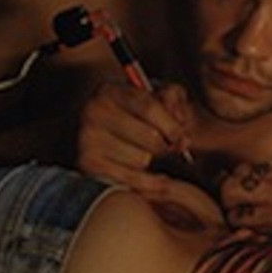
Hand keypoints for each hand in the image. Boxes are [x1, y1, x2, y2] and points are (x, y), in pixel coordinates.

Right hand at [76, 80, 193, 194]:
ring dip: (150, 160)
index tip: (184, 139)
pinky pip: (131, 179)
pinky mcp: (87, 163)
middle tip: (167, 147)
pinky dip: (147, 181)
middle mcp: (94, 112)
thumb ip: (173, 98)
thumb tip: (179, 120)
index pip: (149, 108)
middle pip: (150, 138)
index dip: (172, 126)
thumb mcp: (154, 95)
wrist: (96, 128)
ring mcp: (87, 138)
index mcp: (112, 91)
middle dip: (165, 146)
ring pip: (142, 159)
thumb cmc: (134, 112)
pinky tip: (153, 177)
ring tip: (144, 153)